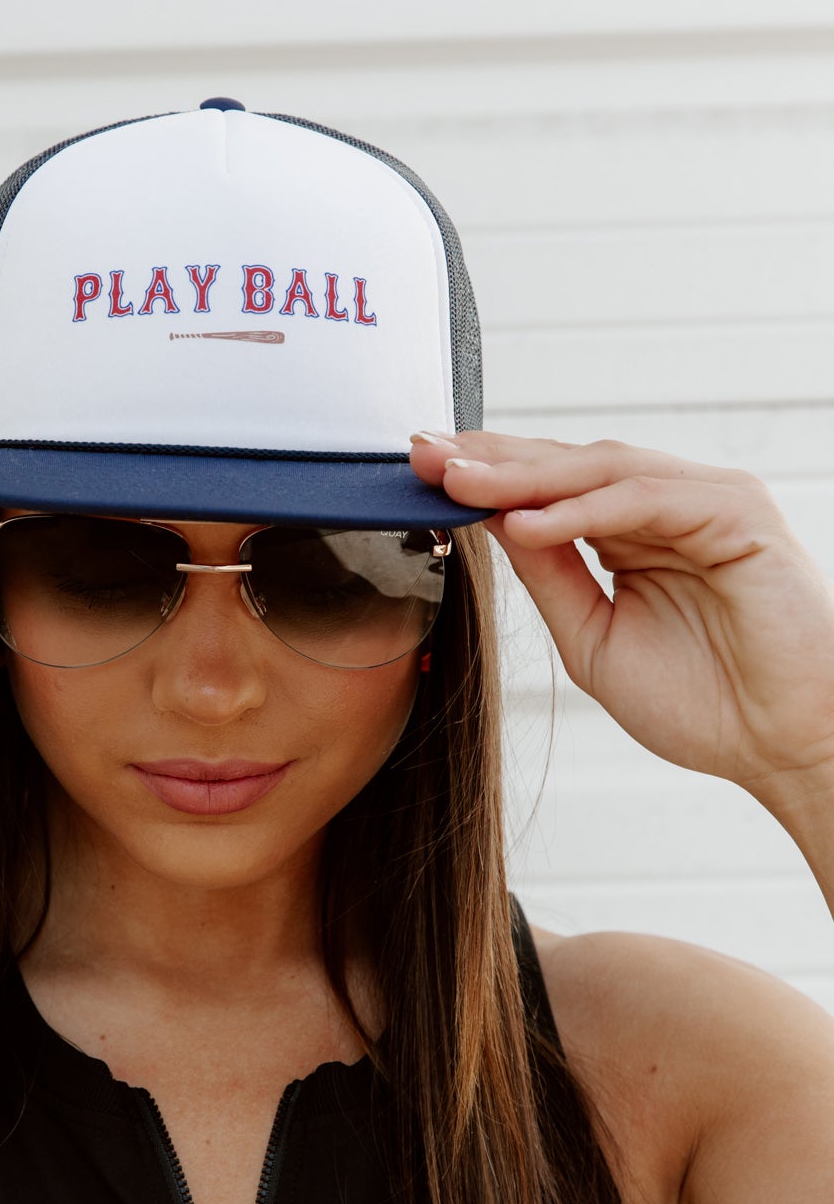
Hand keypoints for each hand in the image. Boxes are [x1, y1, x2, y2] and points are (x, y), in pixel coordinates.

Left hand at [408, 429, 833, 804]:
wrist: (786, 748)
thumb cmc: (707, 705)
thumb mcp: (594, 639)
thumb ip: (549, 579)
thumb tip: (491, 522)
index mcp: (635, 531)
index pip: (550, 487)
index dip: (485, 476)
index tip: (418, 471)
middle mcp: (670, 505)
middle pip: (566, 465)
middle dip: (490, 460)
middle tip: (421, 455)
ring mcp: (707, 501)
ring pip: (600, 470)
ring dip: (524, 476)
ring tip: (458, 484)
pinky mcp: (738, 514)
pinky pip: (644, 500)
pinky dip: (582, 509)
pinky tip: (525, 523)